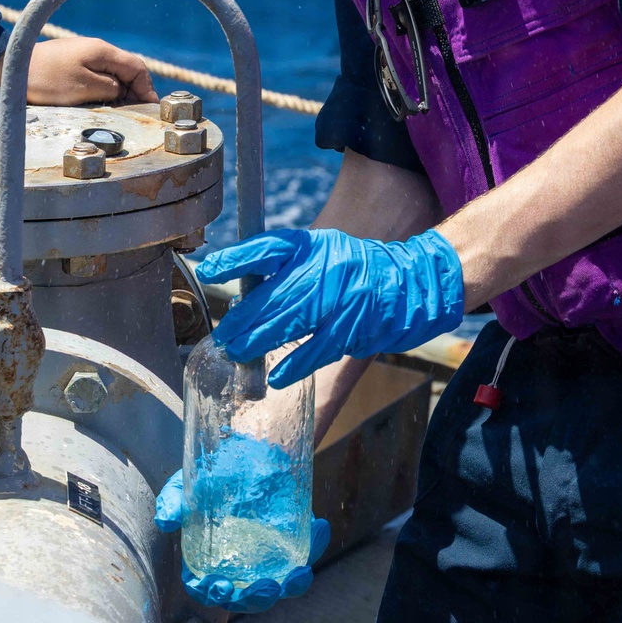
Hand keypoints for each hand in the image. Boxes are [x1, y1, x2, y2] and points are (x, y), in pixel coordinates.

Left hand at [0, 36, 156, 105]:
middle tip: (134, 114)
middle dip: (134, 91)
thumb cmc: (46, 79)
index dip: (147, 88)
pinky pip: (95, 75)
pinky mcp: (71, 62)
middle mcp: (96, 49)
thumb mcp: (84, 88)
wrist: (10, 67)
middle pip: (126, 70)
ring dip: (117, 91)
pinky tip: (97, 102)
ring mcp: (83, 54)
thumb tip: (122, 91)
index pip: (137, 67)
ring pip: (110, 73)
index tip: (151, 108)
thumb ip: (110, 88)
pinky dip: (102, 88)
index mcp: (103, 51)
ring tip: (116, 111)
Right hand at [155, 468, 330, 614]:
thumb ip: (173, 502)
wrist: (244, 446)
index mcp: (209, 561)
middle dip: (256, 598)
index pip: (208, 588)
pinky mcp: (291, 539)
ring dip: (292, 585)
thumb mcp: (185, 485)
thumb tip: (166, 521)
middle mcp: (239, 566)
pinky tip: (320, 527)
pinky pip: (307, 549)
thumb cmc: (210, 473)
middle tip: (265, 587)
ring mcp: (267, 556)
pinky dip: (316, 544)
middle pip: (247, 597)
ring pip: (281, 585)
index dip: (212, 594)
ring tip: (300, 574)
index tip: (220, 586)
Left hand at [200, 227, 464, 385]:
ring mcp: (340, 298)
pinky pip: (318, 349)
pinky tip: (275, 376)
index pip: (269, 248)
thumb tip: (247, 298)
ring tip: (238, 354)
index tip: (209, 271)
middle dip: (243, 318)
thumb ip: (289, 269)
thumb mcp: (323, 253)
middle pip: (274, 293)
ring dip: (260, 341)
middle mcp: (325, 267)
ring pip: (291, 322)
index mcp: (313, 246)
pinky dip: (294, 364)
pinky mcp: (354, 327)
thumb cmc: (358, 269)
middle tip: (223, 336)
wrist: (412, 282)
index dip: (237, 258)